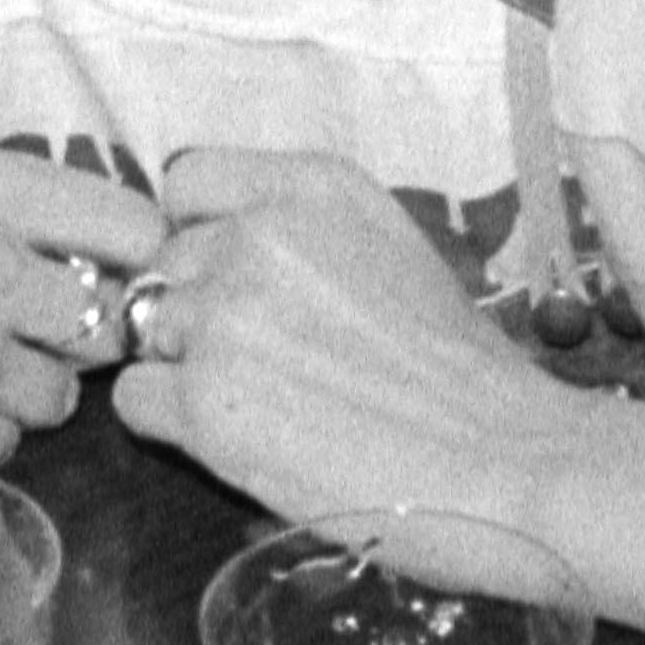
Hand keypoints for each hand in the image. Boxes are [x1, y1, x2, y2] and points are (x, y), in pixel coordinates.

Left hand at [112, 147, 588, 544]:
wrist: (508, 463)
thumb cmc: (464, 374)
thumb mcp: (392, 249)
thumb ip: (303, 233)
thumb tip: (220, 253)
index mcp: (313, 187)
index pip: (187, 181)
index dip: (199, 236)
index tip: (236, 279)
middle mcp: (258, 234)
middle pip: (165, 264)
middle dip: (197, 311)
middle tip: (270, 365)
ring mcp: (225, 316)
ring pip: (146, 330)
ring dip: (185, 368)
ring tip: (267, 407)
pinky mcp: (204, 400)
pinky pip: (136, 399)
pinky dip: (173, 425)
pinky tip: (242, 440)